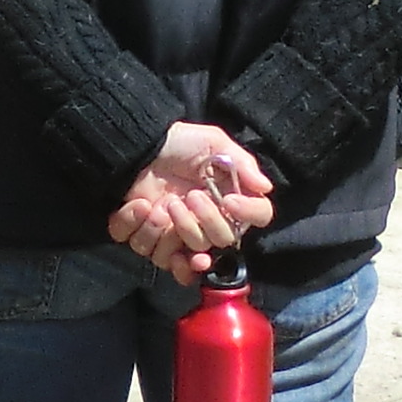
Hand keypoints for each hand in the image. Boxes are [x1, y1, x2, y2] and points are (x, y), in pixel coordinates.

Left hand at [105, 122, 273, 280]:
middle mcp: (207, 224)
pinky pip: (143, 249)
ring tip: (158, 206)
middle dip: (199, 223)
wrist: (140, 143)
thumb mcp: (214, 143)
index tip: (229, 201)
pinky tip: (139, 206)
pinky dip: (137, 227)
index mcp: (230, 202)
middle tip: (187, 197)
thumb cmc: (182, 143)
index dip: (247, 215)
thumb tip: (265, 187)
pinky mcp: (146, 236)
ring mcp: (175, 235)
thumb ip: (242, 163)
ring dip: (167, 232)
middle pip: (217, 243)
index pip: (258, 218)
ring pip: (178, 258)